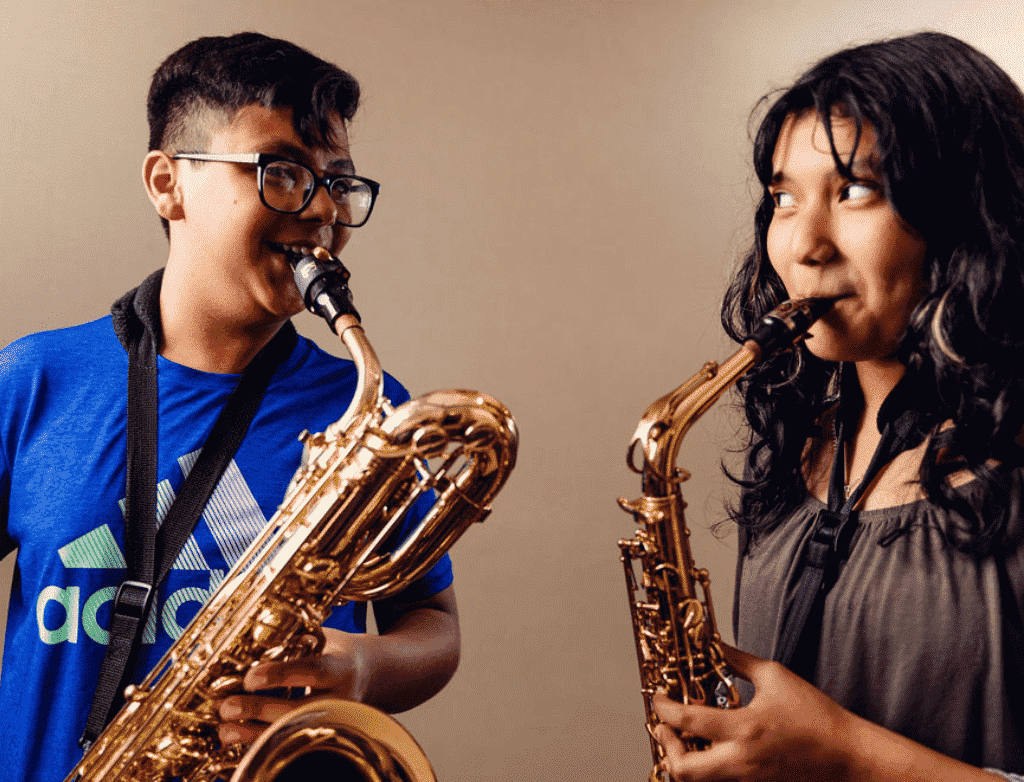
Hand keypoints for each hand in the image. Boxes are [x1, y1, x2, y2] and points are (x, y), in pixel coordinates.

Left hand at [217, 629, 374, 745]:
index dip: (282, 675)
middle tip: (228, 706)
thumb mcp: (324, 638)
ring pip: (292, 731)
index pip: (314, 672)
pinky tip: (235, 736)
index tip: (250, 677)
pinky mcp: (320, 733)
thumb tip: (248, 639)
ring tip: (225, 728)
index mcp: (343, 667)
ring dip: (254, 732)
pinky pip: (287, 741)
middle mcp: (341, 698)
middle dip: (260, 710)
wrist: (368, 675)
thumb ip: (294, 640)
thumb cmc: (337, 652)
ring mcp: (332, 721)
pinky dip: (258, 740)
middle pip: (300, 709)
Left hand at [651, 644, 856, 781]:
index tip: (658, 697)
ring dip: (683, 761)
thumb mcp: (776, 677)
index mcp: (744, 729)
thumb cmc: (817, 717)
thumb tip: (713, 645)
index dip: (663, 708)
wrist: (848, 757)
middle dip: (666, 747)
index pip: (687, 721)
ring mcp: (748, 780)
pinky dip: (705, 769)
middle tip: (664, 727)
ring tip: (682, 738)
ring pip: (698, 781)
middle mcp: (741, 761)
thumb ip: (738, 661)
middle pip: (683, 769)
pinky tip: (708, 750)